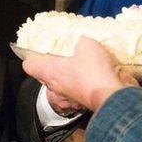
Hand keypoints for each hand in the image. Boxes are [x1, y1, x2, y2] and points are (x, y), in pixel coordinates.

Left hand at [23, 37, 137, 111]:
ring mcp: (68, 97)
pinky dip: (80, 83)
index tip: (38, 50)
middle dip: (51, 64)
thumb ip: (77, 39)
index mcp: (50, 72)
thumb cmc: (93, 70)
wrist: (111, 96)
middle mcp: (55, 87)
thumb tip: (78, 39)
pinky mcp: (81, 102)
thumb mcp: (85, 43)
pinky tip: (90, 74)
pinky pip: (75, 90)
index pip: (29, 66)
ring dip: (67, 74)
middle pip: (45, 75)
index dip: (32, 57)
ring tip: (78, 62)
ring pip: (60, 84)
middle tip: (62, 53)